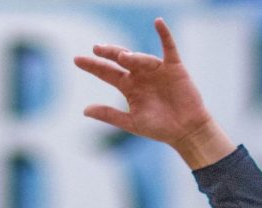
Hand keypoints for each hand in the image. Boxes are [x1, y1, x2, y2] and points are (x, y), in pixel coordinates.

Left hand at [73, 18, 234, 168]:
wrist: (184, 130)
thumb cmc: (158, 128)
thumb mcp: (130, 122)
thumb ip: (109, 115)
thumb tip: (85, 110)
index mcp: (128, 87)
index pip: (107, 73)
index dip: (93, 67)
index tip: (76, 59)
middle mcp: (140, 75)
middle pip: (121, 60)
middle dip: (108, 53)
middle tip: (96, 48)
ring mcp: (157, 69)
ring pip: (141, 58)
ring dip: (133, 56)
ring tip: (122, 57)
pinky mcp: (174, 67)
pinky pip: (169, 47)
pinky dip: (165, 35)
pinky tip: (158, 23)